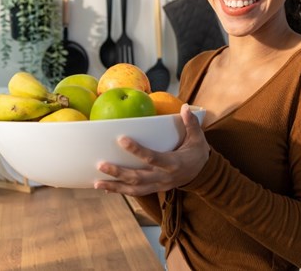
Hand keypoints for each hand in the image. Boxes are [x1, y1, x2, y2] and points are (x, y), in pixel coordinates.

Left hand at [94, 104, 209, 195]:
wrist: (204, 175)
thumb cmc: (197, 153)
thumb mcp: (197, 138)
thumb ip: (191, 123)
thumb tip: (185, 107)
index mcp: (174, 163)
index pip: (152, 157)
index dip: (137, 150)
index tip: (121, 140)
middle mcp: (164, 177)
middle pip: (138, 177)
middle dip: (119, 173)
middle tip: (101, 165)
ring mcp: (158, 185)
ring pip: (134, 189)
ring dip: (115, 186)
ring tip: (96, 182)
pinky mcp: (154, 189)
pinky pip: (135, 192)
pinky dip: (120, 191)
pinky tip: (105, 188)